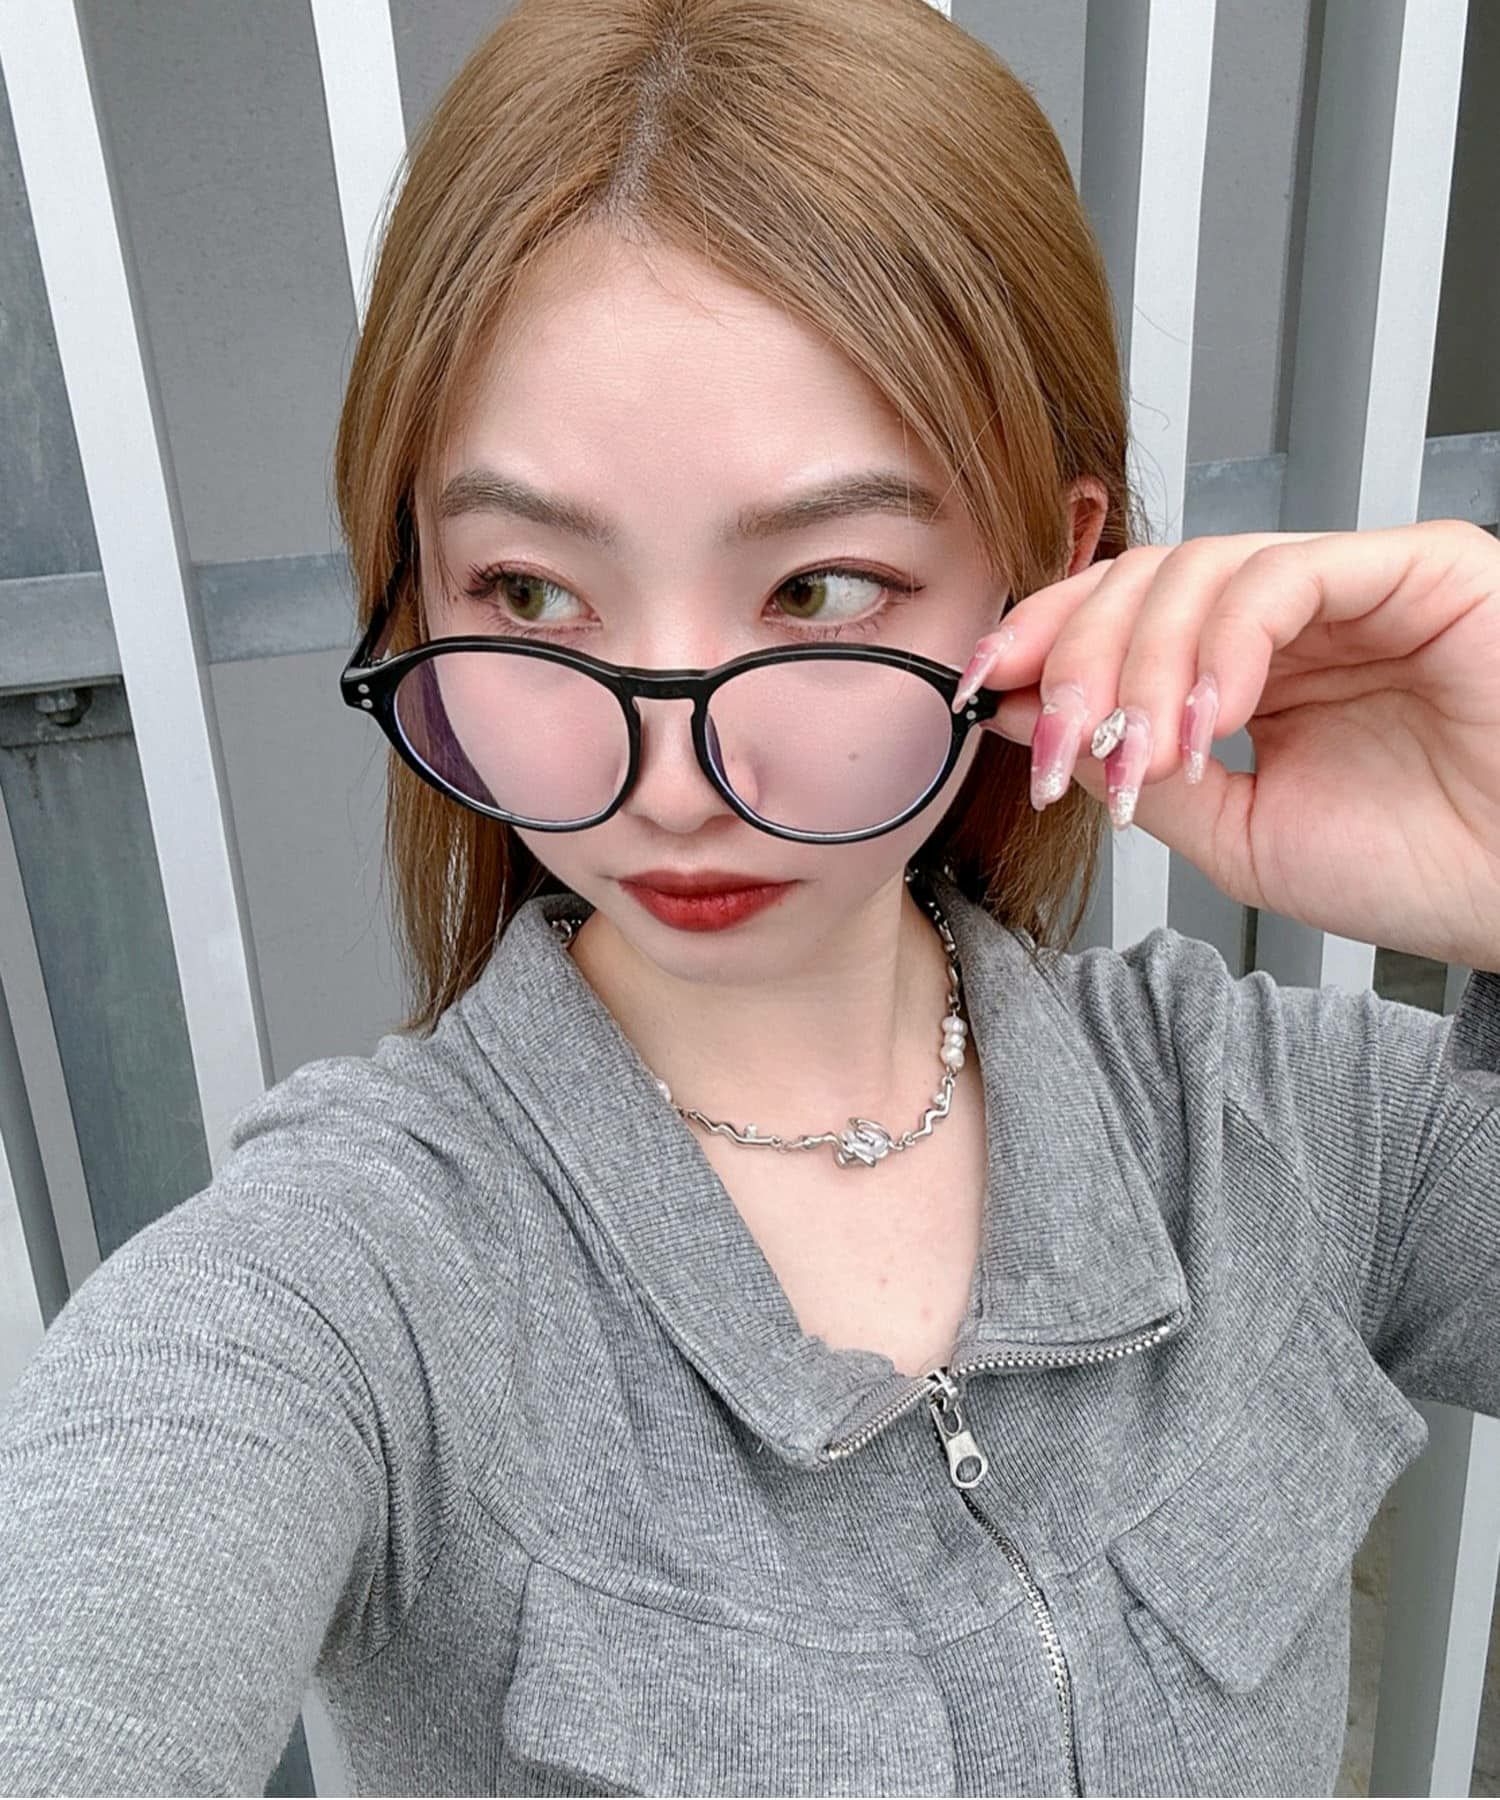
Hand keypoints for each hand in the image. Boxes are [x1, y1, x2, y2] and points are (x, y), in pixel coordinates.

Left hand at [952, 520, 1499, 970]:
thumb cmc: (1410, 869)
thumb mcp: (1232, 831)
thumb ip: (1133, 765)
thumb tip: (1024, 715)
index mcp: (1248, 666)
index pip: (1123, 613)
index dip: (1042, 640)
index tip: (979, 691)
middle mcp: (1292, 615)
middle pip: (1142, 581)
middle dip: (1078, 663)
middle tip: (1063, 753)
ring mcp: (1350, 583)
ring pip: (1200, 569)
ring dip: (1144, 667)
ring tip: (1141, 757)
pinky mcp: (1416, 566)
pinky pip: (1285, 575)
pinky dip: (1224, 645)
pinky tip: (1210, 721)